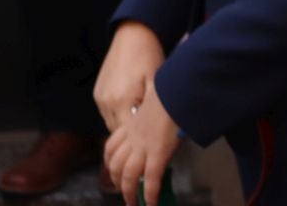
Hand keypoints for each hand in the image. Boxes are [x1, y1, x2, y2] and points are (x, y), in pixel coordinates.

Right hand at [95, 22, 166, 132]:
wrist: (133, 36)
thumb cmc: (149, 57)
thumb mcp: (156, 82)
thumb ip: (150, 108)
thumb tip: (152, 127)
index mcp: (122, 101)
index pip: (127, 133)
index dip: (139, 136)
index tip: (150, 133)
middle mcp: (107, 102)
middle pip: (117, 130)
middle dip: (130, 131)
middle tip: (146, 125)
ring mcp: (100, 97)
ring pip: (110, 122)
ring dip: (122, 122)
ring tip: (139, 113)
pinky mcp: (97, 92)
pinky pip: (106, 112)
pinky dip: (116, 112)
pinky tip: (130, 104)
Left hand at [104, 76, 180, 205]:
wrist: (175, 91)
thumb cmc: (168, 92)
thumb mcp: (153, 102)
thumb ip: (148, 116)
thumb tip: (156, 122)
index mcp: (130, 125)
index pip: (111, 147)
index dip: (110, 161)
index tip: (113, 169)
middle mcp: (133, 138)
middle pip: (116, 164)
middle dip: (117, 180)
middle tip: (122, 190)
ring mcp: (144, 147)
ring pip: (128, 175)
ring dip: (128, 191)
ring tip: (132, 202)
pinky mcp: (158, 154)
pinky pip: (150, 179)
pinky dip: (149, 193)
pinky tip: (150, 203)